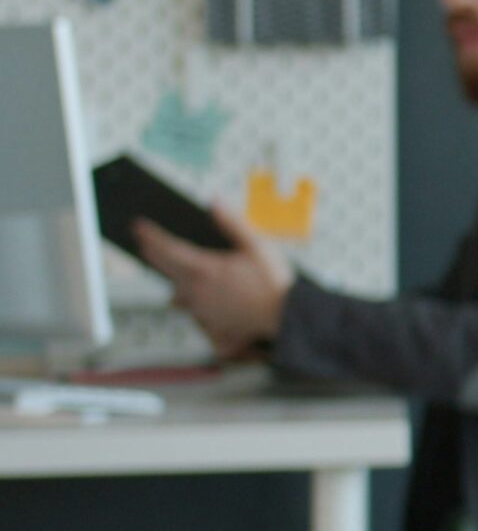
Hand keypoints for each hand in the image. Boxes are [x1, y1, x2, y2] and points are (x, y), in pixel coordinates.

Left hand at [133, 206, 292, 358]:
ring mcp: (202, 311)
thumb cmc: (274, 282)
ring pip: (177, 295)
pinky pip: (194, 316)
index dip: (151, 236)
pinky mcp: (212, 327)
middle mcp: (196, 291)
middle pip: (166, 271)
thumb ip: (232, 223)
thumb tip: (214, 203)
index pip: (168, 249)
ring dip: (174, 284)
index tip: (138, 227)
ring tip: (174, 277)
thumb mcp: (257, 245)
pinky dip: (194, 308)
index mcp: (205, 269)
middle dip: (153, 256)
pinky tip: (200, 305)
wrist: (287, 318)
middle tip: (144, 246)